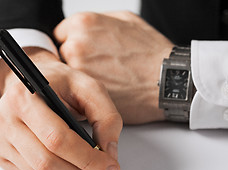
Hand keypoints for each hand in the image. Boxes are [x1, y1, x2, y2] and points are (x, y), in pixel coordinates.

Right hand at [0, 47, 122, 169]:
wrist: (29, 81)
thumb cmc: (58, 84)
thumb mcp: (88, 88)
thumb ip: (106, 117)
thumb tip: (108, 153)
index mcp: (24, 97)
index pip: (57, 138)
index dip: (87, 158)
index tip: (110, 166)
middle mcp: (5, 118)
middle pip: (46, 162)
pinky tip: (66, 165)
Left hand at [54, 11, 174, 123]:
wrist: (167, 80)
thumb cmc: (151, 52)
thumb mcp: (126, 21)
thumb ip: (98, 21)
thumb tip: (85, 28)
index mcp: (84, 23)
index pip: (60, 34)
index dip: (71, 43)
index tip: (82, 52)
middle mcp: (76, 44)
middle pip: (62, 54)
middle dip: (75, 60)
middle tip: (96, 65)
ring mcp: (78, 69)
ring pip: (68, 74)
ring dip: (79, 76)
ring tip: (103, 78)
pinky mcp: (84, 91)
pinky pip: (76, 91)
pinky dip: (84, 91)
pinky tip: (104, 88)